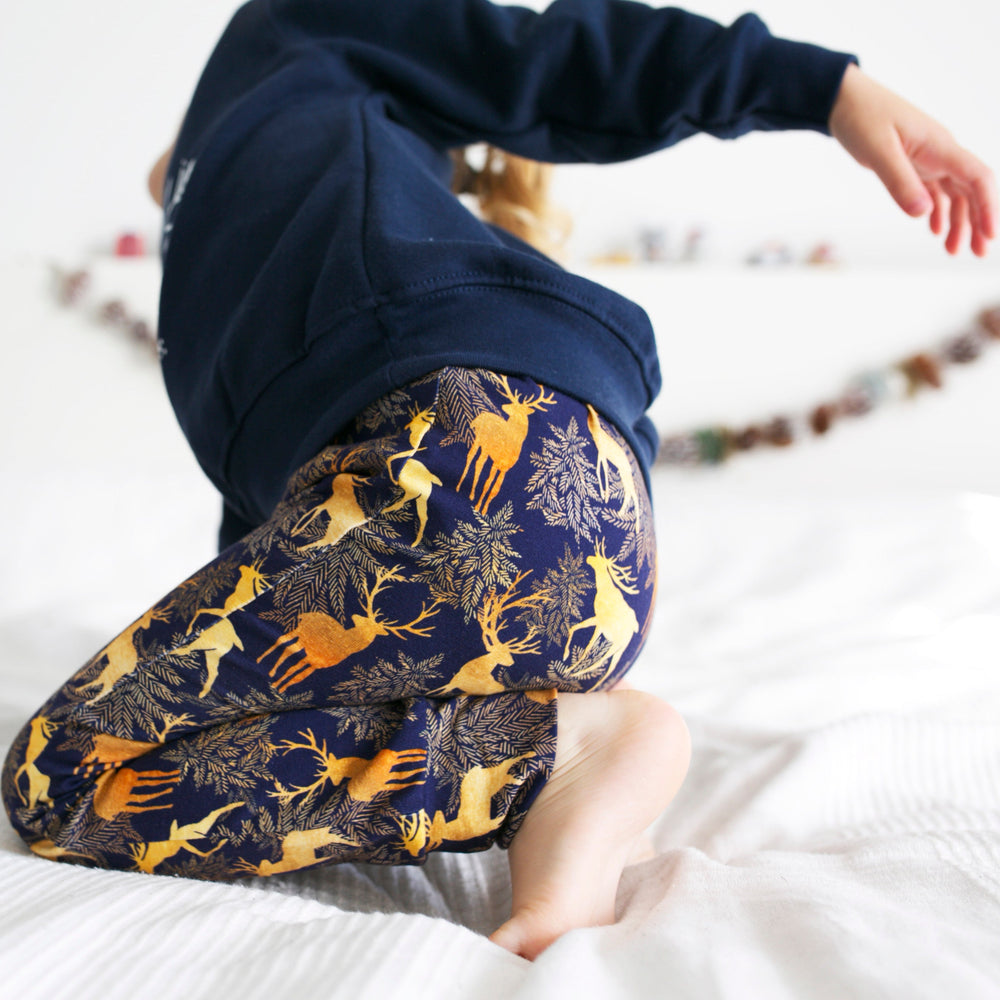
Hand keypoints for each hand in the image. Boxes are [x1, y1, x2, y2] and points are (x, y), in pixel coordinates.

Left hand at [829, 64, 997, 256]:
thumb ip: (899, 182)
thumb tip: (923, 213)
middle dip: (979, 221)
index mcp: (939, 146)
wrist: (843, 99)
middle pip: (971, 189)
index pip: (977, 177)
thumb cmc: (861, 117)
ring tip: (953, 250)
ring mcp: (928, 158)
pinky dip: (938, 211)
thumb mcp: (877, 151)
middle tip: (978, 254)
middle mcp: (940, 152)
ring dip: (958, 221)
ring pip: (954, 193)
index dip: (988, 206)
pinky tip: (934, 230)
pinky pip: (934, 190)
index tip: (990, 234)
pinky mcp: (913, 163)